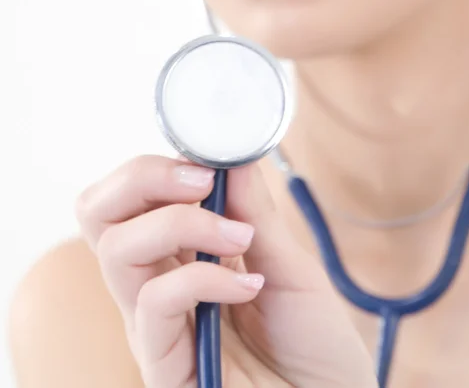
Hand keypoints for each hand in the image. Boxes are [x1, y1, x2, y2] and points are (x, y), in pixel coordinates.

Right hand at [76, 155, 376, 387]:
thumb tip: (233, 159)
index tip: (206, 162)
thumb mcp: (290, 266)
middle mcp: (160, 286)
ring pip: (117, 251)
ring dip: (179, 222)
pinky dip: (202, 278)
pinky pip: (154, 303)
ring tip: (238, 237)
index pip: (132, 200)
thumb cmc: (314, 341)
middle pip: (100, 216)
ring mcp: (156, 325)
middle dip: (141, 180)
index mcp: (183, 258)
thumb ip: (256, 216)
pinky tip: (249, 286)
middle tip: (199, 180)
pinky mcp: (163, 364)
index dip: (155, 169)